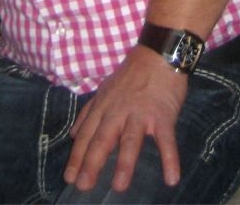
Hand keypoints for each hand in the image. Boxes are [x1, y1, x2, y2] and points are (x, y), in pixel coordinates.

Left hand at [64, 45, 187, 193]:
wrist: (158, 53)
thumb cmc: (132, 74)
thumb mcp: (104, 89)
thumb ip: (89, 113)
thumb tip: (74, 135)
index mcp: (103, 106)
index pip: (87, 134)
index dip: (77, 156)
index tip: (69, 178)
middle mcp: (118, 110)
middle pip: (103, 138)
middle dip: (92, 163)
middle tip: (83, 186)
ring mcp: (140, 112)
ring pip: (130, 139)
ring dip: (125, 163)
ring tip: (119, 186)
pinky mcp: (162, 114)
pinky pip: (166, 139)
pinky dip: (170, 158)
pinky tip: (171, 178)